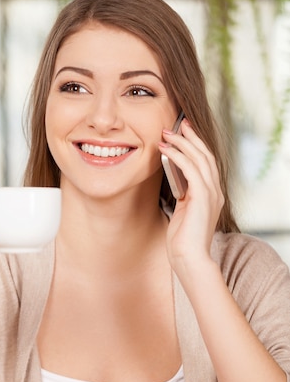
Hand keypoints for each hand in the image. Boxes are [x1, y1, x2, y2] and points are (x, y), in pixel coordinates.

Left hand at [159, 120, 223, 273]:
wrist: (189, 258)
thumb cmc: (182, 240)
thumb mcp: (183, 211)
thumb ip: (183, 195)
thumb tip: (174, 179)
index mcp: (212, 194)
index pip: (206, 162)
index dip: (196, 144)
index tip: (183, 131)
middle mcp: (215, 191)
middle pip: (205, 155)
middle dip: (190, 137)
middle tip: (176, 124)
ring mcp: (211, 193)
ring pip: (199, 158)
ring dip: (181, 143)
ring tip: (166, 133)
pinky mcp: (203, 197)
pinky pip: (191, 169)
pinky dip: (178, 156)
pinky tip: (165, 149)